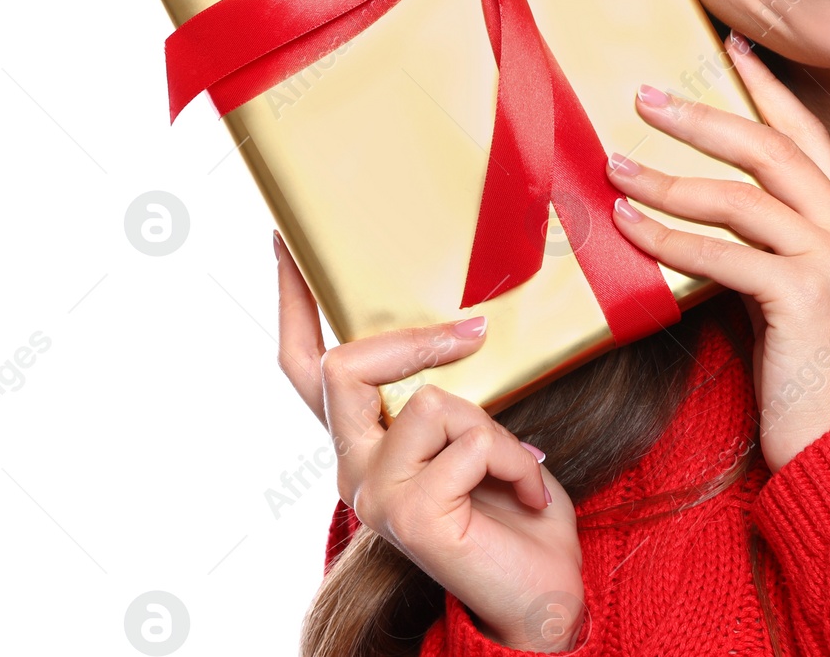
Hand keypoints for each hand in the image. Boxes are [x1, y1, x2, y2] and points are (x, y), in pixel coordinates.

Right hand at [275, 233, 584, 650]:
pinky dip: (516, 458)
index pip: (306, 365)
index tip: (288, 237)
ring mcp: (374, 494)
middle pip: (342, 366)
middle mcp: (353, 469)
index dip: (291, 300)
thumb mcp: (479, 431)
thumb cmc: (513, 508)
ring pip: (428, 400)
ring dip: (494, 425)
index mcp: (365, 441)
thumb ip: (453, 388)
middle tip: (474, 331)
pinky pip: (471, 439)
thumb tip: (470, 317)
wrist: (541, 593)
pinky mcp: (409, 513)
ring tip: (518, 467)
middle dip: (413, 339)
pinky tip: (528, 491)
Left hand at [607, 29, 829, 472]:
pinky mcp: (806, 296)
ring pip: (742, 196)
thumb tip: (701, 212)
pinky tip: (631, 230)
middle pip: (772, 150)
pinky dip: (670, 238)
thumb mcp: (795, 297)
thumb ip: (769, 249)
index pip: (810, 138)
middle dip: (705, 117)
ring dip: (670, 180)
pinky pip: (723, 253)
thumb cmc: (808, 381)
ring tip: (617, 168)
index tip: (732, 48)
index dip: (769, 90)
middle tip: (646, 98)